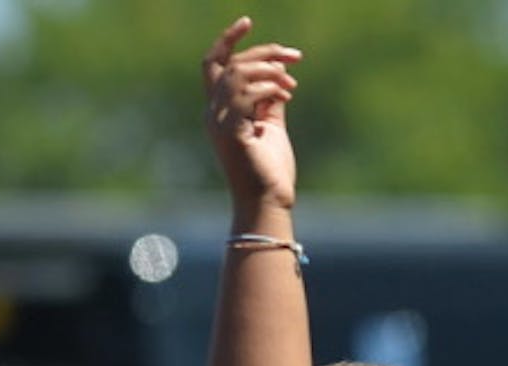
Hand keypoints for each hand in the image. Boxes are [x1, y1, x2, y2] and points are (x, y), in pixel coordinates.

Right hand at [202, 17, 300, 211]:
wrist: (268, 201)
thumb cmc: (270, 170)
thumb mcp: (272, 125)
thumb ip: (270, 99)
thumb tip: (278, 75)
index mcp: (220, 112)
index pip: (214, 65)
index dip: (227, 41)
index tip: (248, 22)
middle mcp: (213, 114)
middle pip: (229, 64)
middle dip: (262, 52)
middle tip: (294, 56)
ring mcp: (219, 123)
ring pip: (237, 73)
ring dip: (269, 70)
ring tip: (291, 84)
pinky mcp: (230, 131)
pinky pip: (246, 93)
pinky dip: (268, 86)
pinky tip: (286, 94)